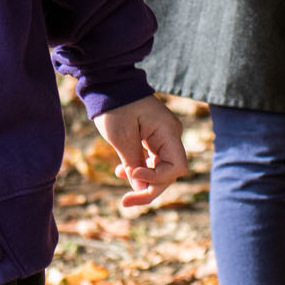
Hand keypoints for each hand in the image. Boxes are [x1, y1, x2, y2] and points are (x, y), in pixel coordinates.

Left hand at [93, 95, 187, 209]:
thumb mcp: (121, 137)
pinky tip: (121, 171)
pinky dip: (140, 168)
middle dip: (149, 188)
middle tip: (125, 202)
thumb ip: (133, 163)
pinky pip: (153, 160)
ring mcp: (163, 137)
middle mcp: (171, 135)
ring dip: (142, 179)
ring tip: (119, 176)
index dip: (156, 178)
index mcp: (168, 131)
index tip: (132, 172)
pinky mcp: (154, 138)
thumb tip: (141, 188)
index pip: (176, 167)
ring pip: (160, 169)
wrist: (109, 83)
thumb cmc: (115, 106)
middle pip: (169, 172)